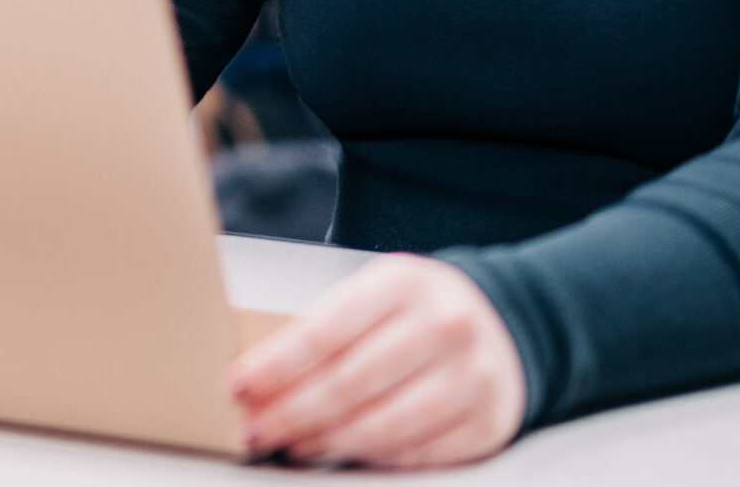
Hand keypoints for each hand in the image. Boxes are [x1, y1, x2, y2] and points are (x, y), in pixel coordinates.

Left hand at [229, 254, 525, 466]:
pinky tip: (339, 450)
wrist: (502, 323)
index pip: (325, 331)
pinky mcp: (486, 422)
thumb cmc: (419, 309)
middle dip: (290, 412)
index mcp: (404, 283)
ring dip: (324, 441)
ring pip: (381, 426)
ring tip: (290, 443)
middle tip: (254, 429)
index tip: (238, 386)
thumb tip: (261, 376)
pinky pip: (415, 453)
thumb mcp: (377, 292)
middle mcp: (443, 326)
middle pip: (348, 384)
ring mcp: (470, 377)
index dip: (275, 365)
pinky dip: (370, 457)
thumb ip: (327, 326)